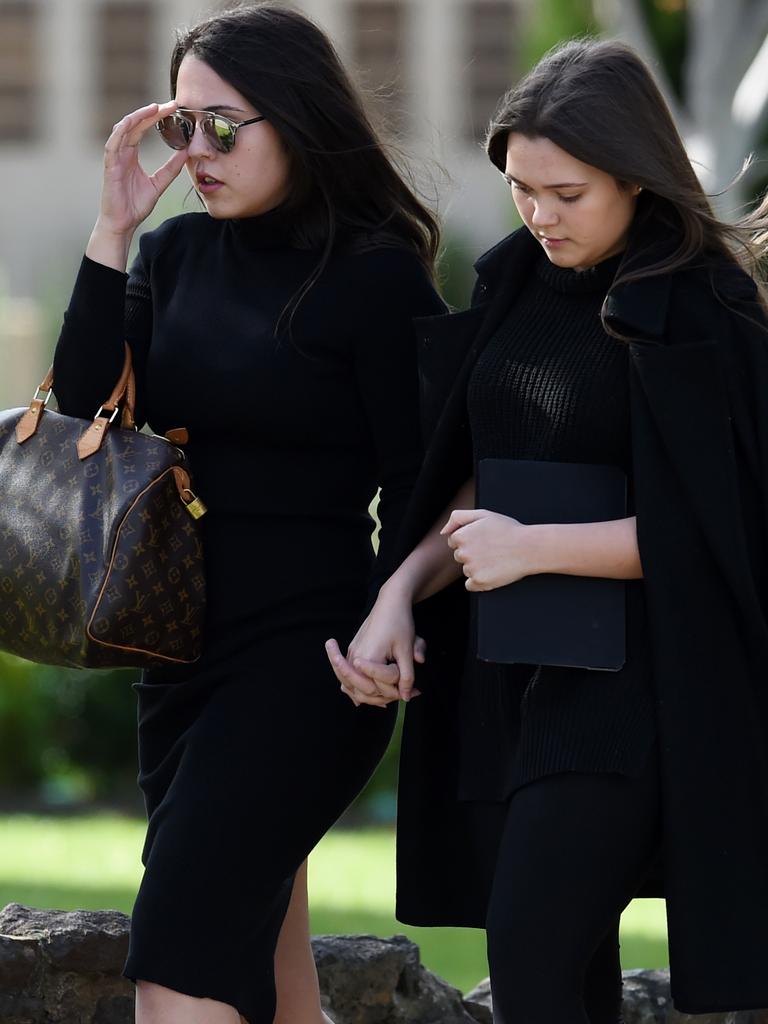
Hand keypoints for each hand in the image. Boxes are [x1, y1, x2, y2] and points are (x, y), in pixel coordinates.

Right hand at [98, 101, 187, 235]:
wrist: (123, 223)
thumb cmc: (135, 205)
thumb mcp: (159, 183)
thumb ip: (171, 168)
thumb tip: (186, 154)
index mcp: (131, 154)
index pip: (143, 128)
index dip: (156, 116)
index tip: (173, 108)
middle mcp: (122, 151)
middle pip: (135, 124)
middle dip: (151, 112)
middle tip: (170, 104)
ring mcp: (114, 157)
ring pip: (123, 128)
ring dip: (138, 116)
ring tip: (154, 108)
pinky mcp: (110, 166)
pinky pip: (113, 144)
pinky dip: (122, 131)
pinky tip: (133, 122)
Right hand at [325, 586, 425, 705]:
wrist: (389, 603)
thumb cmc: (399, 623)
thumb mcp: (407, 650)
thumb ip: (406, 676)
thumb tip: (406, 697)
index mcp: (368, 657)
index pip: (381, 686)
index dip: (399, 691)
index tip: (416, 691)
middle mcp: (355, 657)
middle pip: (364, 691)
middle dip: (384, 697)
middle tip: (403, 695)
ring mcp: (351, 655)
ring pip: (353, 687)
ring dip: (370, 696)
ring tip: (387, 700)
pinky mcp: (351, 652)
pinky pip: (348, 678)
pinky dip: (357, 688)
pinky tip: (366, 696)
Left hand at [441, 508, 533, 590]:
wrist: (530, 548)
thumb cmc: (508, 530)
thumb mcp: (483, 514)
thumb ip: (458, 518)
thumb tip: (443, 532)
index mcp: (461, 536)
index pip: (454, 541)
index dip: (470, 539)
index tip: (483, 540)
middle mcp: (463, 553)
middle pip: (460, 556)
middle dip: (472, 553)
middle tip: (491, 550)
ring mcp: (471, 569)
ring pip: (466, 570)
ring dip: (477, 567)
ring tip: (495, 559)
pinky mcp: (480, 582)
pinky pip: (470, 585)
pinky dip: (479, 581)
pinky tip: (492, 572)